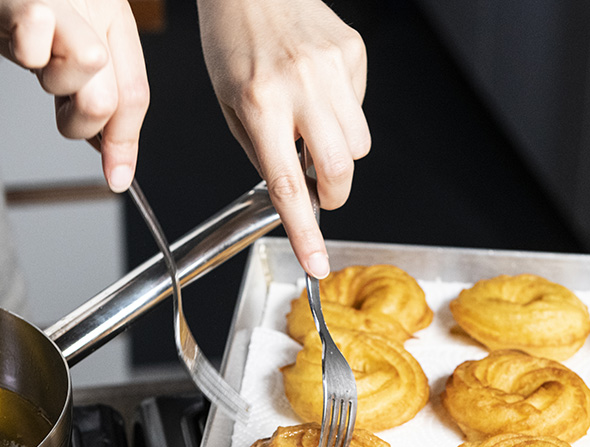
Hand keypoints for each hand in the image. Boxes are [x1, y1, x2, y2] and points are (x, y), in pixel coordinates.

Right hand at [0, 0, 148, 191]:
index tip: (117, 177)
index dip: (125, 143)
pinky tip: (19, 39)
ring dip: (46, 81)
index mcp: (116, 21)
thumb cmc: (22, 12)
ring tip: (35, 53)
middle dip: (81, 119)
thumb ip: (95, 97)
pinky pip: (34, 49)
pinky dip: (26, 54)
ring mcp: (64, 5)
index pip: (134, 95)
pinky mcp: (23, 2)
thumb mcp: (70, 56)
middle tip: (60, 101)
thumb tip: (112, 154)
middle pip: (106, 101)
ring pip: (73, 81)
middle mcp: (98, 10)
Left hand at [198, 0, 370, 277]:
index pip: (288, 185)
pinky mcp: (352, 52)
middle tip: (319, 190)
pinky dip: (342, 110)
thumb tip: (294, 191)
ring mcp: (332, 67)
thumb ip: (262, 151)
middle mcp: (300, 85)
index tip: (316, 263)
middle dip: (333, 192)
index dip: (305, 232)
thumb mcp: (229, 103)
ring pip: (358, 143)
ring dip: (338, 149)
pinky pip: (359, 105)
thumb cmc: (233, 40)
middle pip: (340, 169)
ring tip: (310, 123)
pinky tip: (318, 88)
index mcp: (260, 103)